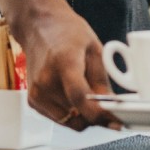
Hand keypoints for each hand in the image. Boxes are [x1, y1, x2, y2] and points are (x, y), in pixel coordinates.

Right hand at [11, 3, 118, 130]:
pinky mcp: (33, 101)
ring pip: (70, 122)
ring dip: (83, 116)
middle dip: (95, 116)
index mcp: (64, 63)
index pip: (80, 98)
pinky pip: (60, 118)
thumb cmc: (68, 33)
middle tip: (105, 104)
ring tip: (86, 92)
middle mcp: (45, 81)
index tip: (116, 121)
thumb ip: (102, 82)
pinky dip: (71, 112)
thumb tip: (113, 107)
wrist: (39, 27)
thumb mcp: (94, 50)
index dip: (100, 114)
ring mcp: (37, 93)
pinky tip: (71, 93)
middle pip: (77, 116)